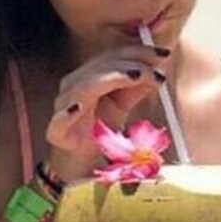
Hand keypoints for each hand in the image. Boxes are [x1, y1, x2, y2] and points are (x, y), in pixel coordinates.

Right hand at [44, 43, 169, 179]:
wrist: (80, 169)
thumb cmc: (99, 136)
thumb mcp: (122, 108)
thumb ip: (136, 88)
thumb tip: (157, 71)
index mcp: (88, 78)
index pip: (112, 57)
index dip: (138, 52)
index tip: (163, 53)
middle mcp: (73, 88)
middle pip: (100, 67)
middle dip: (132, 65)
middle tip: (156, 72)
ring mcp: (63, 109)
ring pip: (83, 86)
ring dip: (112, 78)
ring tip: (136, 76)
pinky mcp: (57, 133)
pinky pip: (60, 120)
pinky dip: (68, 112)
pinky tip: (79, 107)